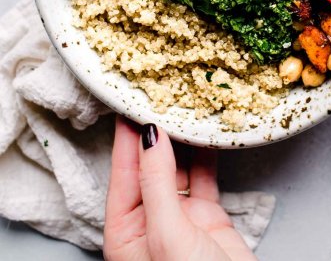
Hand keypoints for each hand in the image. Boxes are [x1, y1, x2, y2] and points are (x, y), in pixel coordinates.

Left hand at [104, 117, 256, 260]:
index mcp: (125, 233)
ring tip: (184, 110)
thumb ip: (156, 181)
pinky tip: (208, 135)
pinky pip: (204, 177)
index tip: (129, 105)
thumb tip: (149, 136)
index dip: (126, 139)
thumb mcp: (167, 233)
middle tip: (160, 99)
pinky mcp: (207, 216)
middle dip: (156, 134)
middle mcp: (150, 222)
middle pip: (150, 168)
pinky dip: (207, 156)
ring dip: (183, 142)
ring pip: (179, 169)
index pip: (122, 174)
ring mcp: (180, 218)